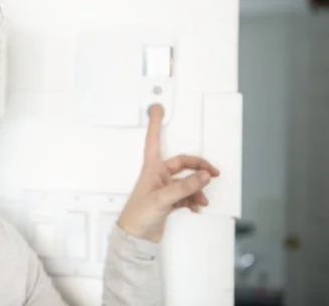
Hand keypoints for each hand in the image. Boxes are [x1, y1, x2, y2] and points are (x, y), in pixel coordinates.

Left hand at [117, 104, 219, 242]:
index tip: (157, 108)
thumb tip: (203, 175)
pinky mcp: (167, 201)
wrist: (134, 238)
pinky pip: (185, 195)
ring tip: (202, 199)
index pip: (154, 139)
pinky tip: (196, 207)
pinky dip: (193, 199)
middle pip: (182, 164)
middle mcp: (157, 175)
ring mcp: (163, 188)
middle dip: (198, 168)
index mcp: (151, 168)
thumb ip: (185, 186)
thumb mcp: (163, 198)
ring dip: (196, 188)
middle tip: (212, 173)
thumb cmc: (138, 215)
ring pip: (186, 181)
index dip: (155, 123)